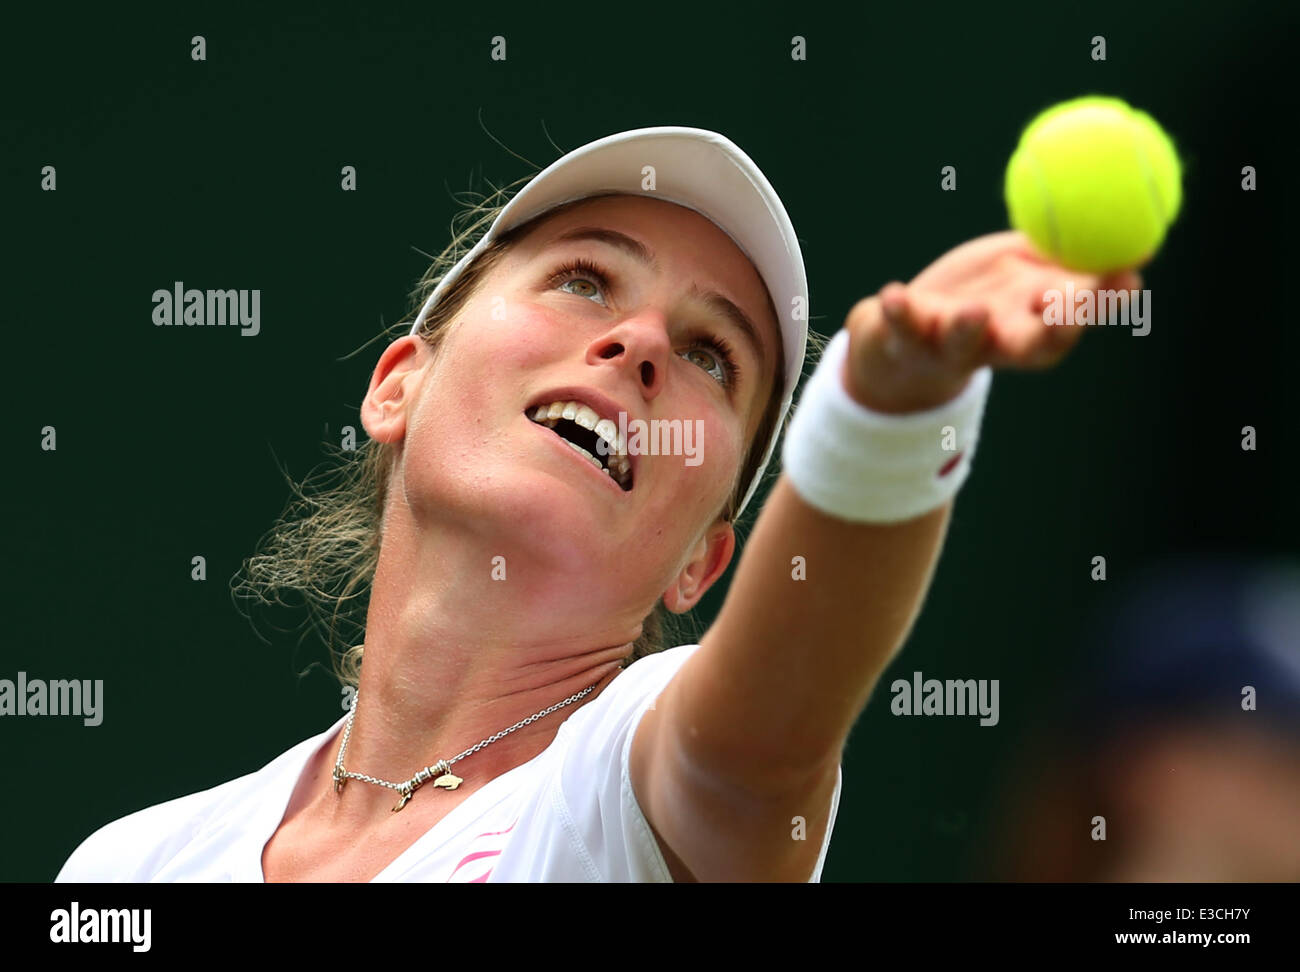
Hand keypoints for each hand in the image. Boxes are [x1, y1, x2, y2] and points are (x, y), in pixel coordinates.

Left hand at [841, 230, 1143, 413]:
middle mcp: (999, 343)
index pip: (1076, 320)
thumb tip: (1141, 237)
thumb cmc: (986, 295)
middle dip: (1052, 330)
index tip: (1124, 275)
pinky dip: (897, 312)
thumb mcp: (1031, 273)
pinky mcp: (907, 340)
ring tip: (976, 311)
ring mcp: (952, 345)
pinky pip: (901, 327)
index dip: (1100, 304)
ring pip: (964, 343)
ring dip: (971, 328)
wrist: (910, 331)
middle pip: (1032, 346)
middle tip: (1065, 305)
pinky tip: (894, 294)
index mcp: (1034, 325)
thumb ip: (1073, 258)